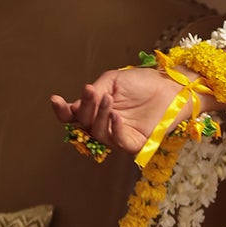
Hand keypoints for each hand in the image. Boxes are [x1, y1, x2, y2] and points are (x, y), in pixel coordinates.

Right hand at [51, 67, 182, 156]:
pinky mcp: (135, 144)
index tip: (55, 100)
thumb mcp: (112, 82)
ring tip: (107, 99)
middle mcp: (105, 125)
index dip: (62, 111)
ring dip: (99, 115)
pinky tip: (115, 115)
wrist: (170, 86)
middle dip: (85, 108)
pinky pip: (118, 141)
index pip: (74, 116)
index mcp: (97, 110)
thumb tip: (74, 107)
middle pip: (84, 124)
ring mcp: (119, 135)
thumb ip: (94, 94)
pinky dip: (114, 128)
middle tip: (91, 92)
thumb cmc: (142, 82)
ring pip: (99, 133)